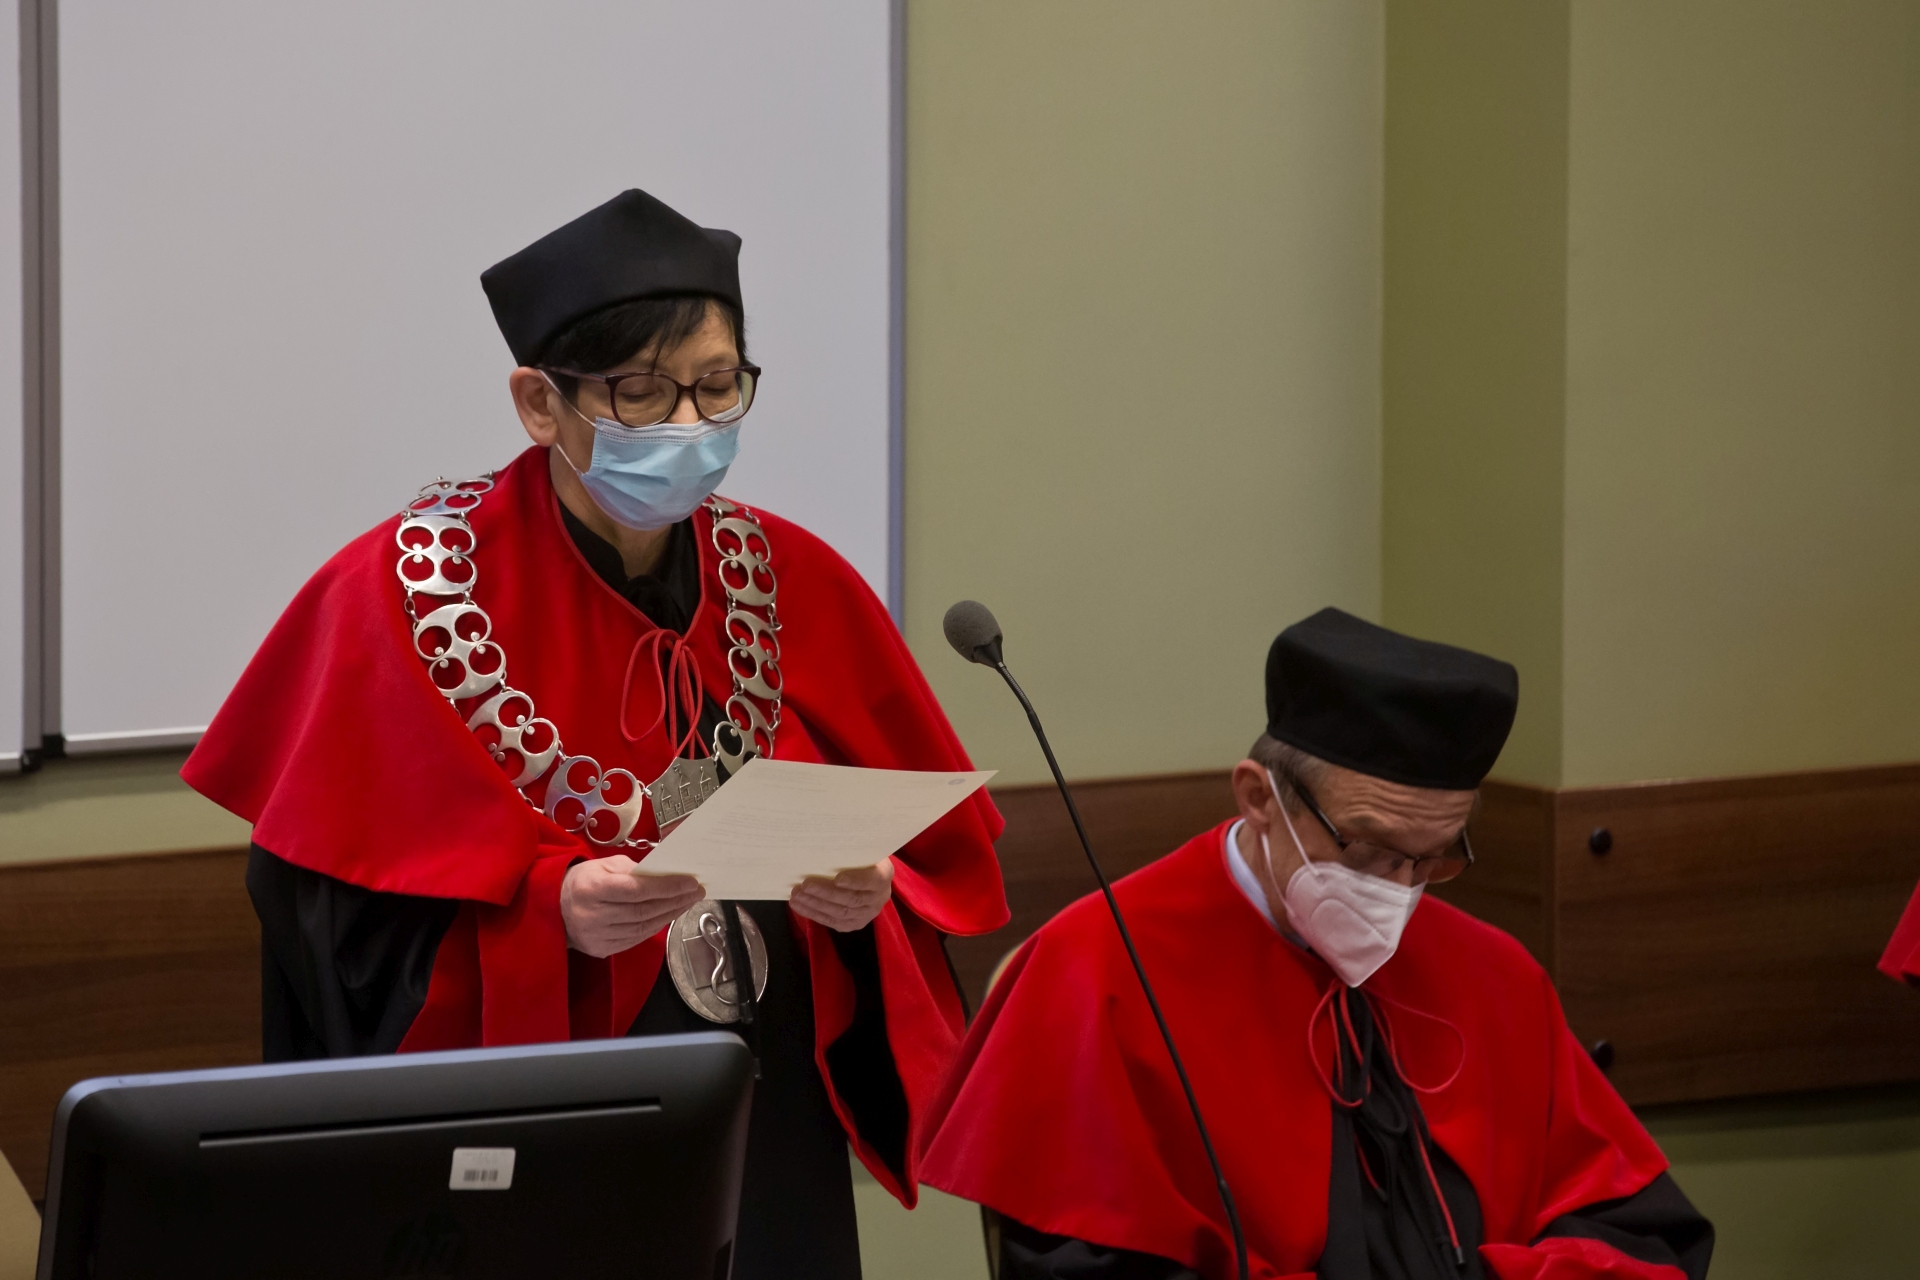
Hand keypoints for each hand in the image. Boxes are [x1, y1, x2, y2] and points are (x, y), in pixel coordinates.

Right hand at [560, 856, 704, 957]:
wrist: (555, 907)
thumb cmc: (584, 880)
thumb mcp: (604, 865)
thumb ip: (634, 870)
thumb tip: (667, 876)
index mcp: (592, 889)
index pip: (637, 890)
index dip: (666, 887)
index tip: (690, 882)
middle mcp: (593, 916)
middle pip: (643, 911)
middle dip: (675, 900)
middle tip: (696, 891)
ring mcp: (596, 937)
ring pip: (643, 927)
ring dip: (670, 914)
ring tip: (687, 902)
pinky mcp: (601, 949)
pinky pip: (636, 938)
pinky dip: (656, 926)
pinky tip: (669, 915)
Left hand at [789, 857, 895, 932]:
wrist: (870, 874)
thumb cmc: (861, 857)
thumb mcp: (861, 850)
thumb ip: (849, 851)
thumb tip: (822, 844)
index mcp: (884, 875)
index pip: (873, 880)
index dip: (856, 881)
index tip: (837, 878)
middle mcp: (879, 897)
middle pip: (852, 899)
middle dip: (826, 893)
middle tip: (805, 885)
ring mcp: (867, 914)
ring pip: (841, 912)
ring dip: (815, 904)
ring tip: (796, 895)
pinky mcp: (855, 924)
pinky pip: (833, 922)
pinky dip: (814, 914)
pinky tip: (799, 905)